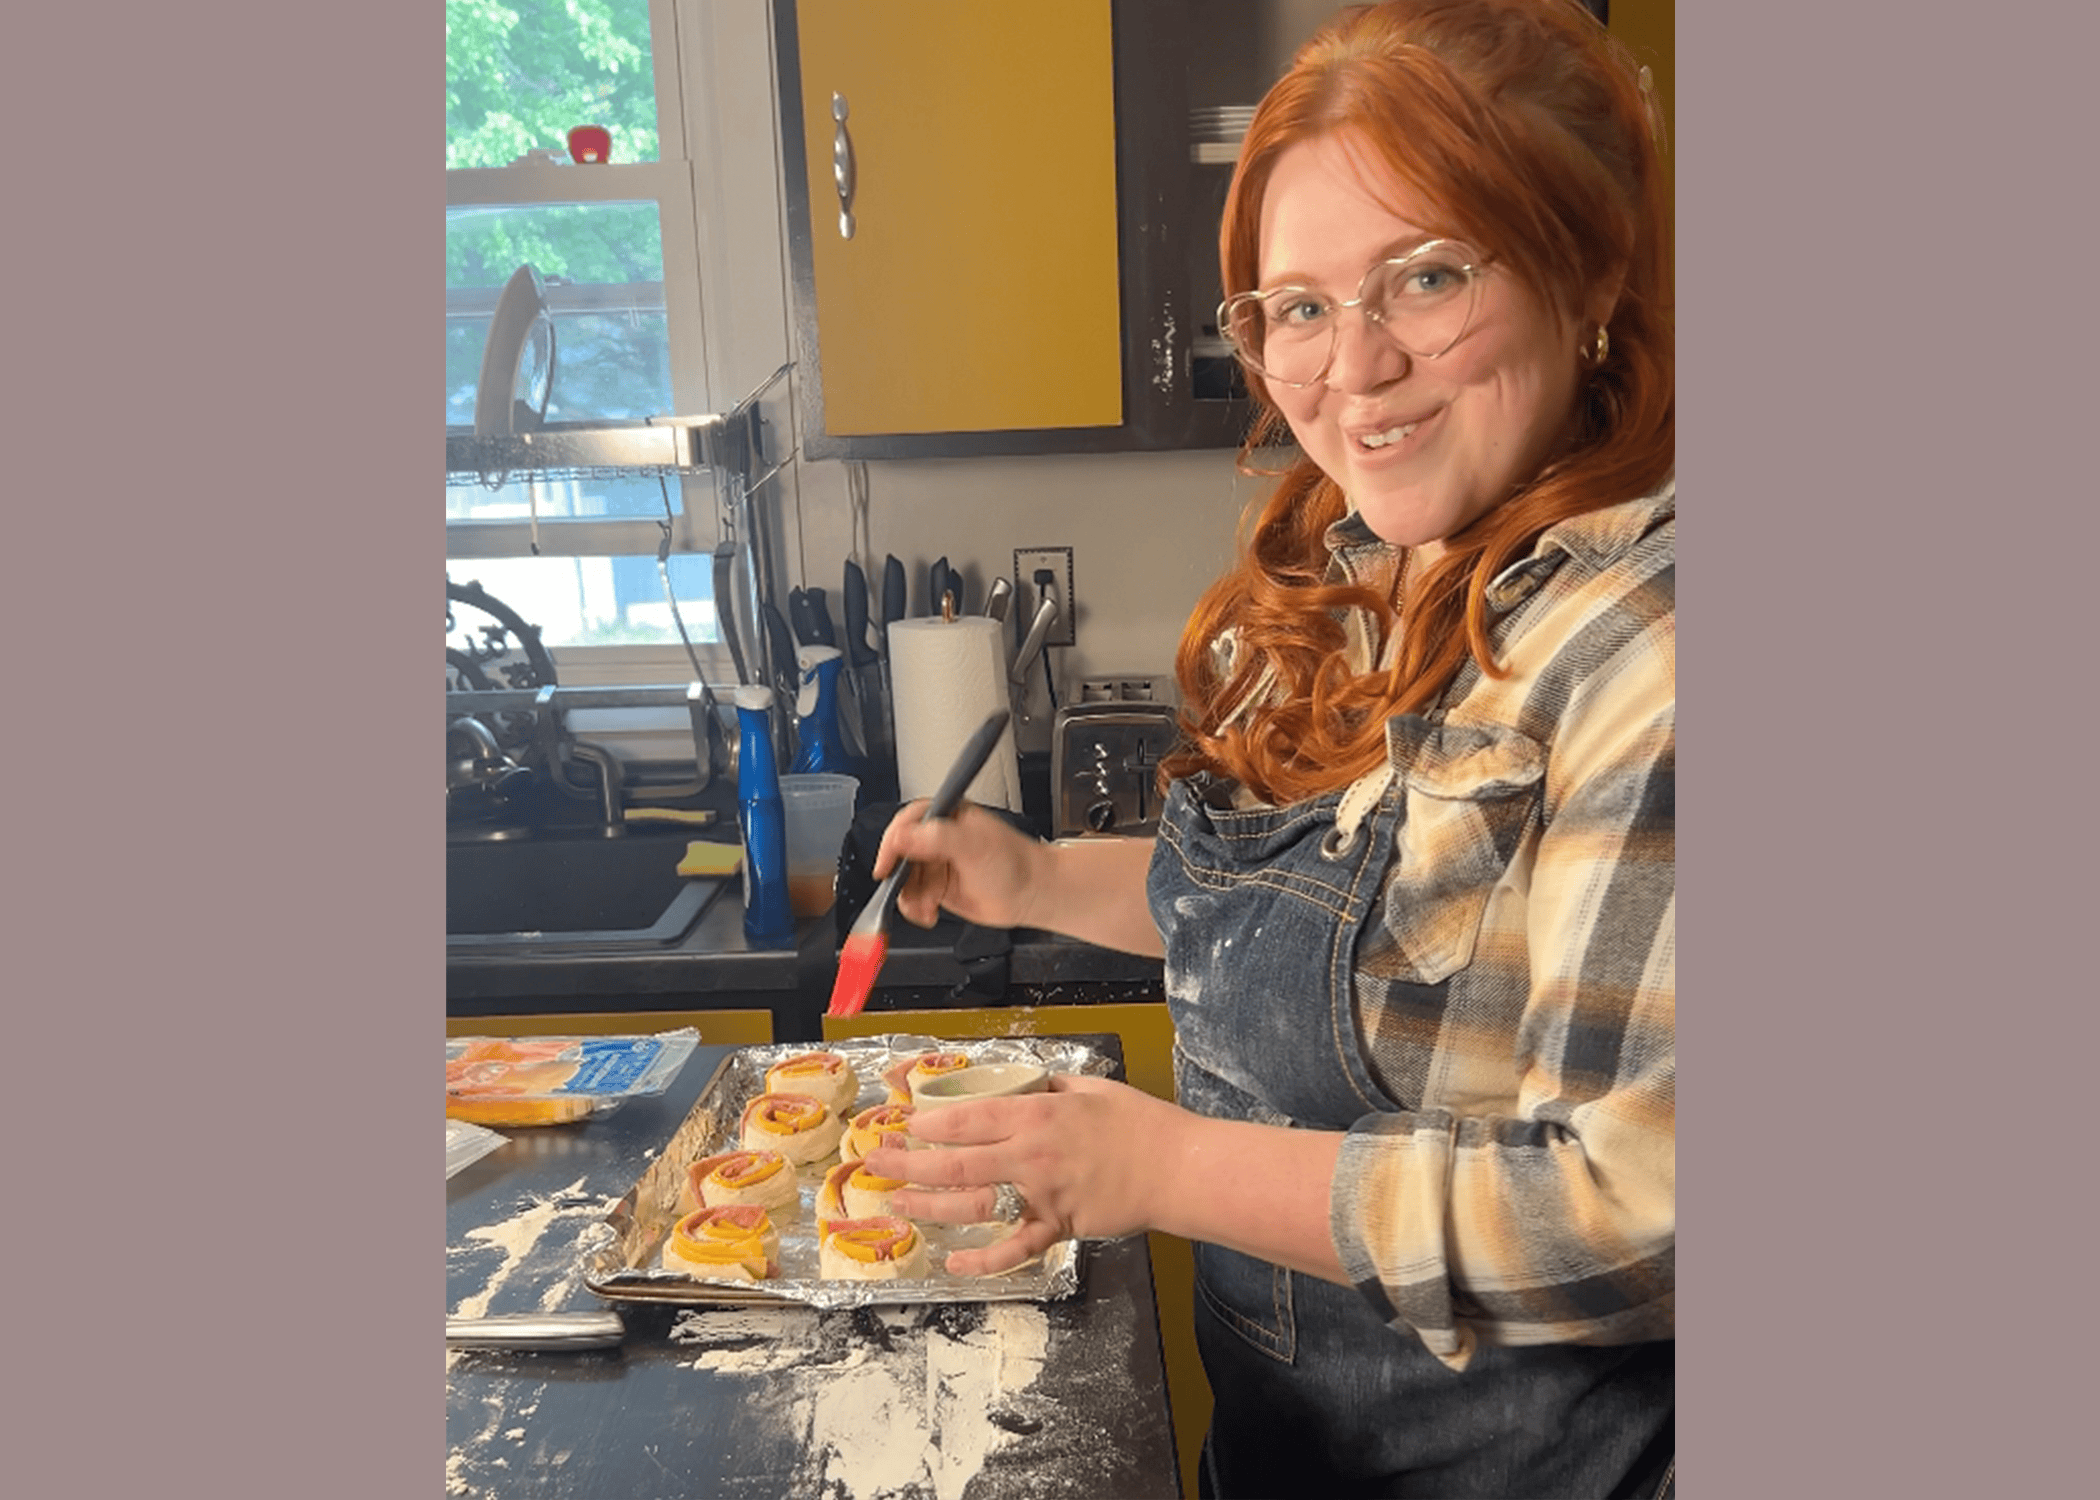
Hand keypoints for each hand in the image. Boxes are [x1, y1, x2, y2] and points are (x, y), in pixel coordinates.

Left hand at [861, 1074, 1186, 1276]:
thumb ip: (1047, 1088)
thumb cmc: (1138, 1122)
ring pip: (974, 1204)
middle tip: (878, 1163)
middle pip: (956, 1161)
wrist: (1177, 1167)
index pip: (968, 1117)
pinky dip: (983, 1261)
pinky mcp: (1059, 1226)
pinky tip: (954, 1263)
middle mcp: (1032, 1154)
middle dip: (909, 1164)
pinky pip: (1014, 1249)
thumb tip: (1016, 1086)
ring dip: (930, 1207)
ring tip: (897, 1204)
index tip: (902, 1122)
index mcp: (1037, 1113)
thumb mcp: (1089, 1087)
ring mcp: (1043, 1194)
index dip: (928, 1121)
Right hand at [875, 799, 1047, 930]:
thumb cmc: (1014, 864)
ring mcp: (936, 862)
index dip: (891, 845)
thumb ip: (938, 838)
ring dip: (909, 897)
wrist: (1031, 894)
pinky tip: (930, 913)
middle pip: (899, 854)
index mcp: (945, 815)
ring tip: (928, 907)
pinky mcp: (937, 886)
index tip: (885, 866)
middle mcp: (937, 837)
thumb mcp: (974, 846)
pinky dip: (916, 908)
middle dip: (899, 877)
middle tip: (903, 892)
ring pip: (903, 879)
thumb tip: (903, 837)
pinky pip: (912, 897)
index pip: (905, 823)